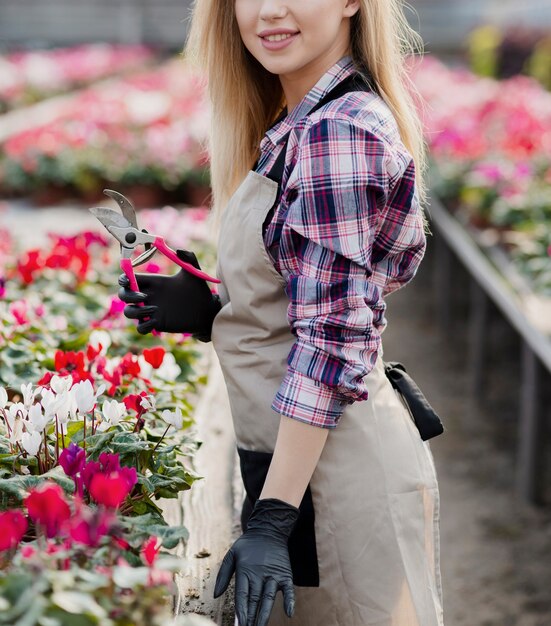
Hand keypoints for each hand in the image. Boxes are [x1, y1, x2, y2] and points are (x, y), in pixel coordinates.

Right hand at [118, 249, 220, 335]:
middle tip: (143, 296)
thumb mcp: (194, 273)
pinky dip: (143, 325)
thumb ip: (188, 258)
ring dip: (135, 311)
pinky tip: (155, 321)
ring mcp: (151, 311)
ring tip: (153, 309)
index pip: (129, 279)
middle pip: (124, 295)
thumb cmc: (199, 291)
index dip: (124, 279)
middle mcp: (149, 296)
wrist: (207, 310)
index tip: (128, 280)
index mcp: (154, 283)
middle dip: (127, 295)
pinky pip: (141, 328)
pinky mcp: (157, 324)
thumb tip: (179, 250)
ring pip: (129, 312)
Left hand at [213, 498, 298, 625]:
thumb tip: (216, 595)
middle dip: (250, 618)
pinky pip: (289, 590)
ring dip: (265, 615)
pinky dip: (290, 601)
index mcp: (245, 571)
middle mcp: (260, 574)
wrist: (269, 529)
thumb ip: (223, 574)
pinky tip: (289, 614)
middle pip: (255, 600)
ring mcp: (274, 575)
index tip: (239, 625)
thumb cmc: (248, 545)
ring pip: (269, 598)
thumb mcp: (232, 554)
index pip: (242, 595)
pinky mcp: (285, 574)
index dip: (240, 612)